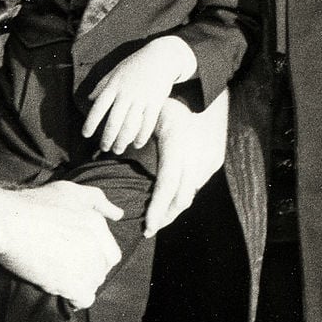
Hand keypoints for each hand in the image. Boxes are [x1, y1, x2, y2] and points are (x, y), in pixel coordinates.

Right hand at [0, 181, 122, 308]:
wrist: (8, 221)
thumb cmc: (34, 203)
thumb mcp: (70, 191)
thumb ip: (98, 201)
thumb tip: (118, 214)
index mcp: (97, 223)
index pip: (111, 252)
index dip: (96, 256)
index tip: (79, 256)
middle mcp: (95, 243)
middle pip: (102, 269)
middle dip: (89, 270)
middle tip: (68, 267)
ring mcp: (84, 263)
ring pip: (93, 284)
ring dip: (81, 283)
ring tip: (62, 277)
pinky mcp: (71, 282)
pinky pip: (84, 298)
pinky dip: (75, 299)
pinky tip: (63, 291)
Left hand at [82, 36, 196, 154]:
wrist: (161, 57)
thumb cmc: (135, 65)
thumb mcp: (116, 72)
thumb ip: (102, 86)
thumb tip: (89, 99)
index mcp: (114, 85)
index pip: (99, 107)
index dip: (91, 122)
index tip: (86, 135)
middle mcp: (126, 93)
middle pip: (114, 120)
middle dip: (107, 137)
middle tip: (103, 149)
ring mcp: (141, 98)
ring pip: (130, 125)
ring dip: (122, 140)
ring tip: (117, 150)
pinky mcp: (155, 101)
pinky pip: (148, 123)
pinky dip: (141, 136)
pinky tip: (136, 145)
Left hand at [144, 90, 227, 236]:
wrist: (202, 92)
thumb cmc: (168, 103)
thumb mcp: (151, 116)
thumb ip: (135, 136)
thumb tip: (107, 149)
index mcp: (176, 145)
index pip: (167, 186)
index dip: (157, 210)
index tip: (147, 227)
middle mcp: (195, 155)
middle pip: (181, 198)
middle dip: (165, 217)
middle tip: (148, 229)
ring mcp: (208, 159)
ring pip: (190, 194)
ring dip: (174, 207)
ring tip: (157, 217)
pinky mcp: (215, 160)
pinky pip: (197, 184)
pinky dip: (183, 194)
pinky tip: (171, 200)